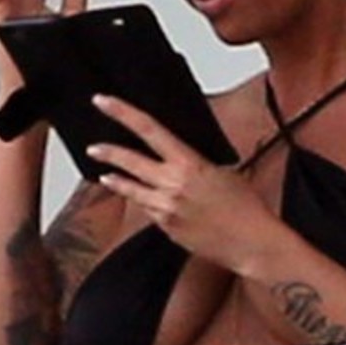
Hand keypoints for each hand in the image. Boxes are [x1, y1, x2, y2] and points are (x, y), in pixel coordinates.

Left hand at [87, 95, 278, 272]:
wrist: (251, 243)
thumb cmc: (245, 208)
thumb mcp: (224, 172)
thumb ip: (197, 162)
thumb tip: (180, 155)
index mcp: (189, 163)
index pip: (149, 129)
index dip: (122, 112)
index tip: (104, 102)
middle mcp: (172, 185)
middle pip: (129, 161)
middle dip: (107, 151)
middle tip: (94, 147)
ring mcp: (166, 209)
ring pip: (131, 190)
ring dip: (117, 181)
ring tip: (106, 175)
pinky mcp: (166, 229)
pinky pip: (148, 210)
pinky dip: (144, 203)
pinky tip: (144, 200)